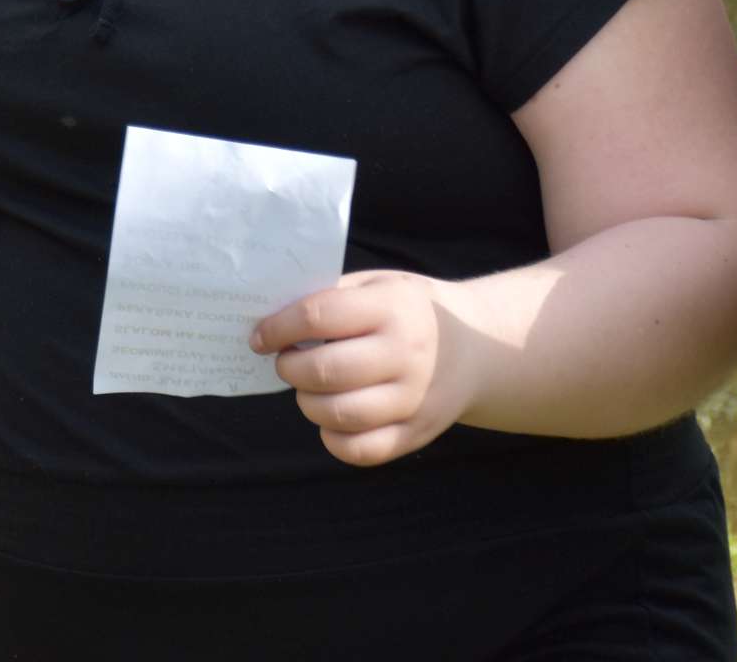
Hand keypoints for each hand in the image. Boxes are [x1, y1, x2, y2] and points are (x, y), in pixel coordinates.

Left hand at [254, 268, 476, 467]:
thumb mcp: (380, 285)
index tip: (260, 336)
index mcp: (393, 307)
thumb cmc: (410, 311)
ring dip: (307, 402)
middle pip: (325, 371)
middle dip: (289, 368)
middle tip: (286, 362)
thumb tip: (273, 321)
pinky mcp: (415, 434)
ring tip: (308, 388)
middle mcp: (406, 354)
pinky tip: (330, 419)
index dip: (278, 328)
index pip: (320, 317)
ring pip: (338, 414)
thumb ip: (333, 297)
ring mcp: (414, 399)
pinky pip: (360, 450)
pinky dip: (332, 439)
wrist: (476, 348)